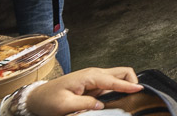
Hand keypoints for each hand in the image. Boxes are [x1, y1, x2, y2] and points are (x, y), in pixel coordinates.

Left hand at [25, 67, 140, 115]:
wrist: (37, 97)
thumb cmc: (48, 99)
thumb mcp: (65, 105)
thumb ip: (85, 104)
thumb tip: (102, 104)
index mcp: (89, 76)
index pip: (114, 80)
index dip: (128, 86)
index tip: (140, 89)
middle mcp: (95, 74)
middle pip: (121, 72)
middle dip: (131, 80)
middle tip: (136, 94)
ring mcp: (94, 79)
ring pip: (118, 77)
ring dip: (126, 85)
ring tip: (130, 97)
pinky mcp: (93, 85)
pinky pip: (111, 85)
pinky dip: (118, 89)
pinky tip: (118, 98)